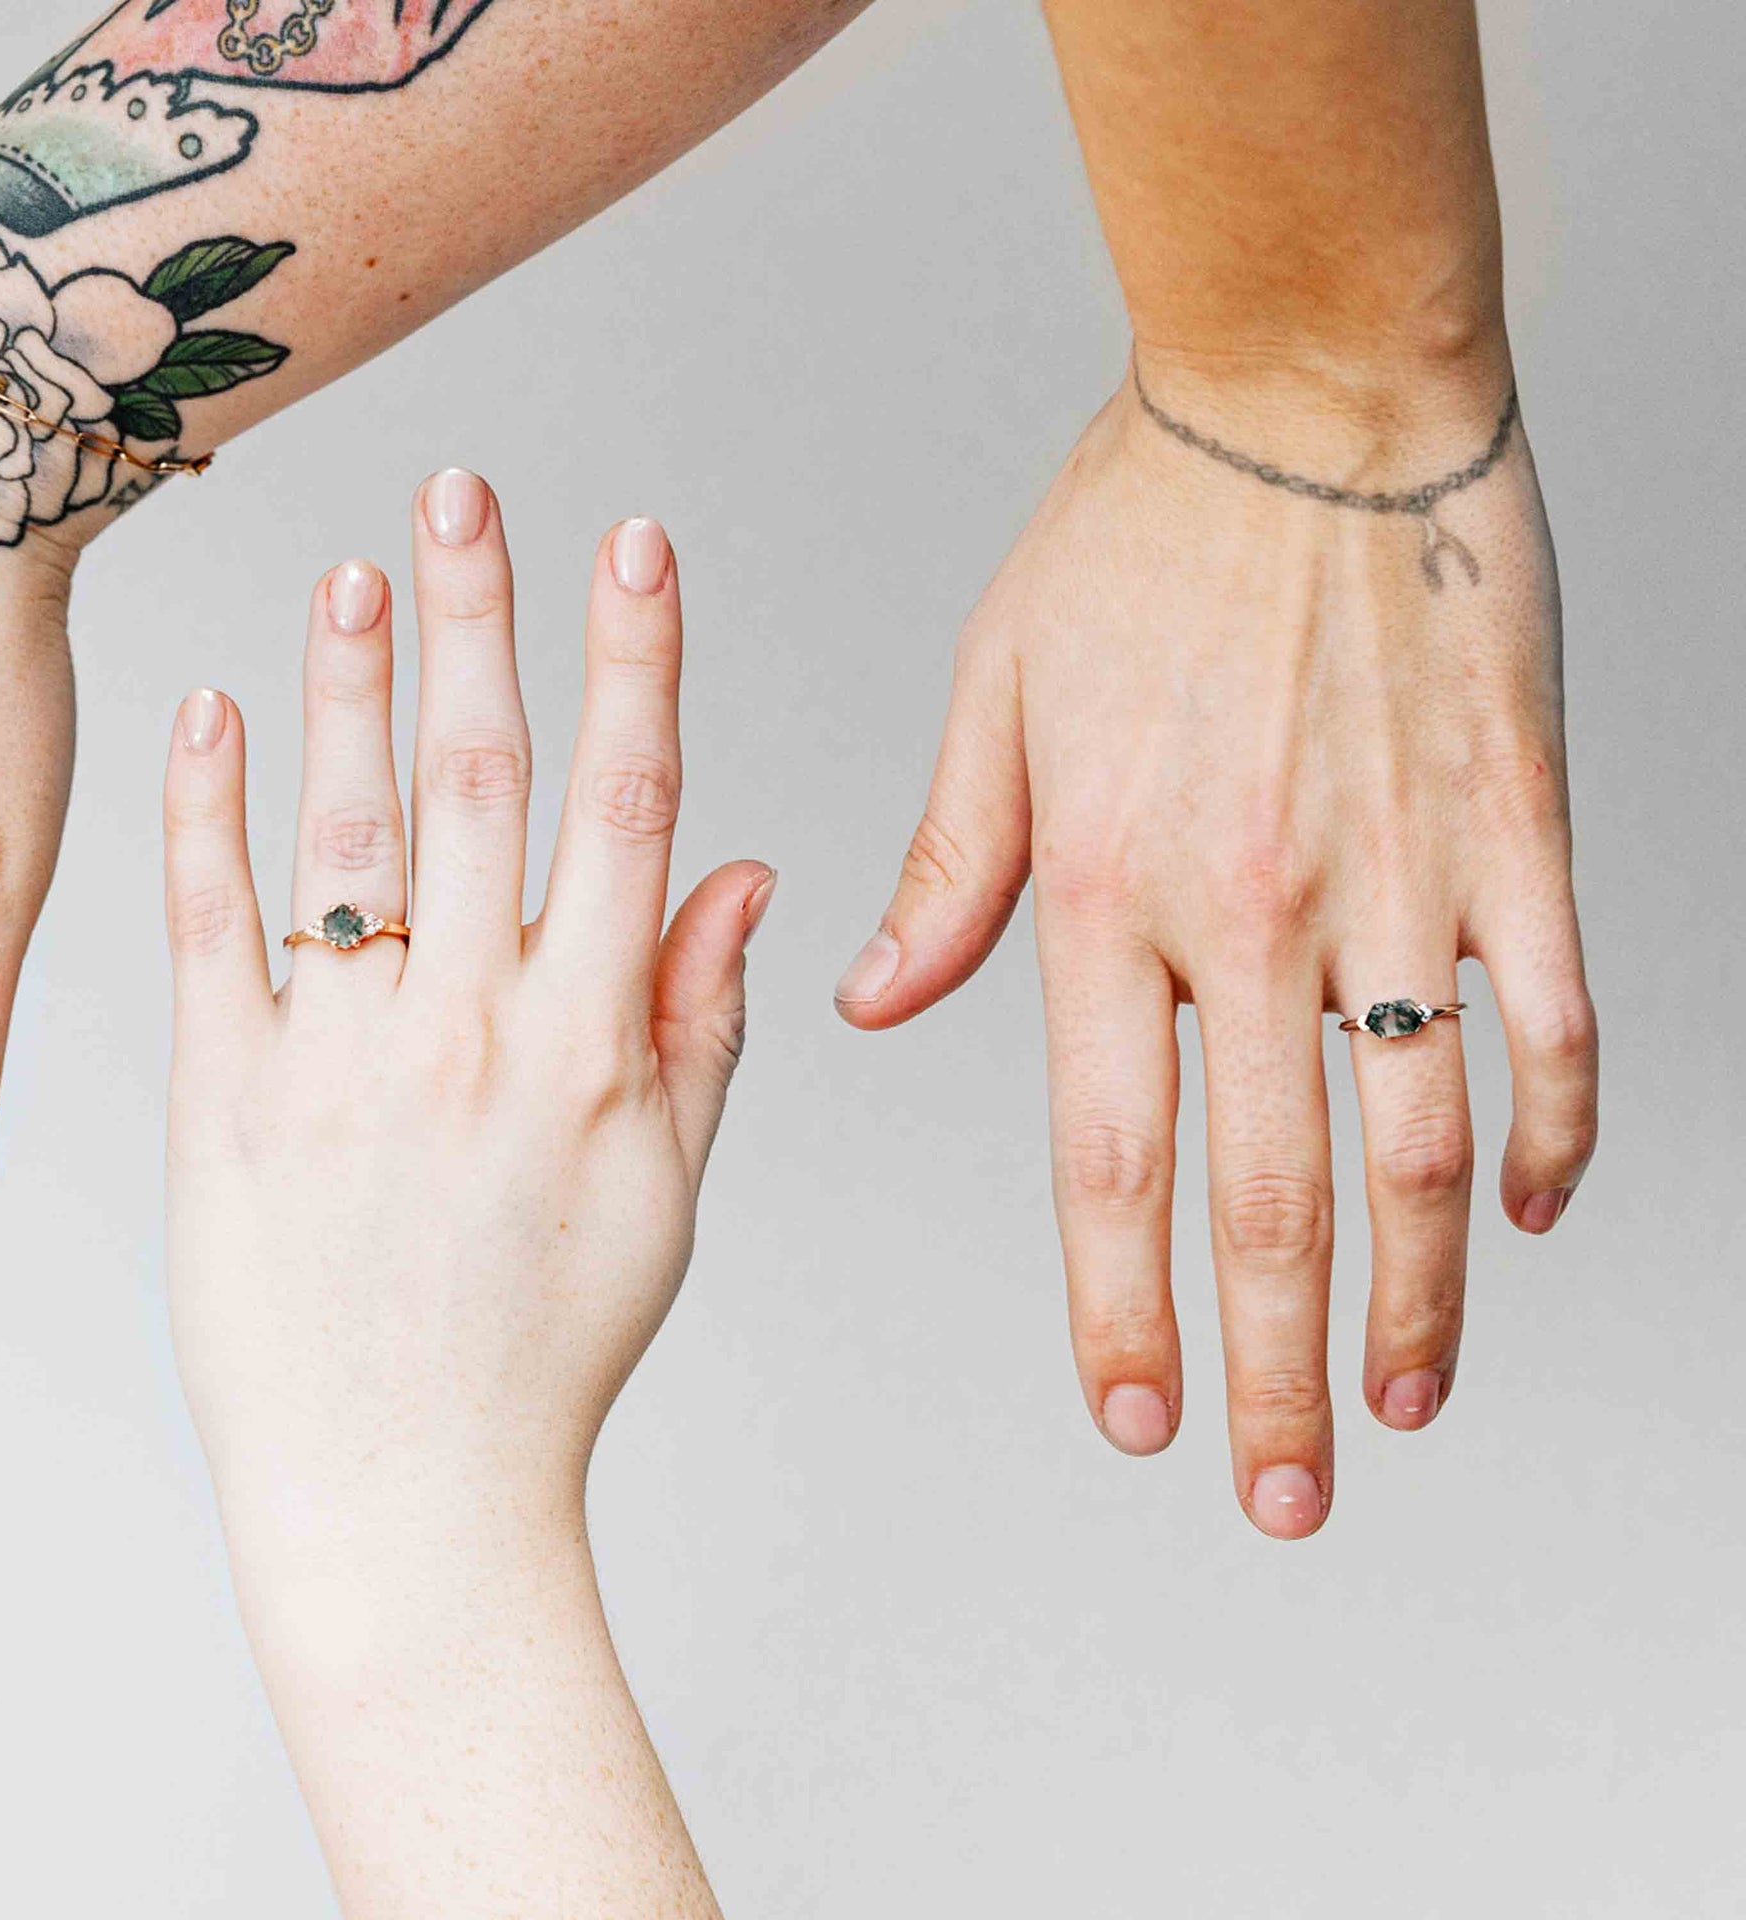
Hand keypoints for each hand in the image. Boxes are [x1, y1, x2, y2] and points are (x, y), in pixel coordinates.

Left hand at [159, 474, 758, 1912]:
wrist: (405, 1505)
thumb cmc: (539, 1361)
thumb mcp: (661, 1198)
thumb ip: (698, 1027)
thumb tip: (739, 869)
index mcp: (591, 1050)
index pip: (625, 809)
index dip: (632, 662)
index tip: (629, 540)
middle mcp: (469, 1039)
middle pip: (477, 784)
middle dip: (478, 621)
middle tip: (465, 488)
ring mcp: (339, 1068)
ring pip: (345, 835)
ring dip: (346, 686)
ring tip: (350, 565)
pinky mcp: (222, 1107)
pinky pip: (211, 933)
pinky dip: (210, 815)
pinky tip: (213, 712)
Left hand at [841, 354, 1595, 1538]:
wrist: (1304, 399)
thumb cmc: (1135, 536)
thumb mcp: (992, 702)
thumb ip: (947, 873)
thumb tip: (867, 998)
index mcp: (1105, 895)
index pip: (1109, 1156)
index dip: (1123, 1305)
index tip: (1131, 1414)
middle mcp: (1248, 912)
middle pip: (1268, 1194)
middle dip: (1269, 1368)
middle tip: (1277, 1495)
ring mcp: (1392, 879)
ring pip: (1419, 1139)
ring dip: (1413, 1294)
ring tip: (1398, 1404)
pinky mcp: (1510, 829)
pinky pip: (1550, 1013)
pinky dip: (1552, 1127)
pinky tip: (1535, 1215)